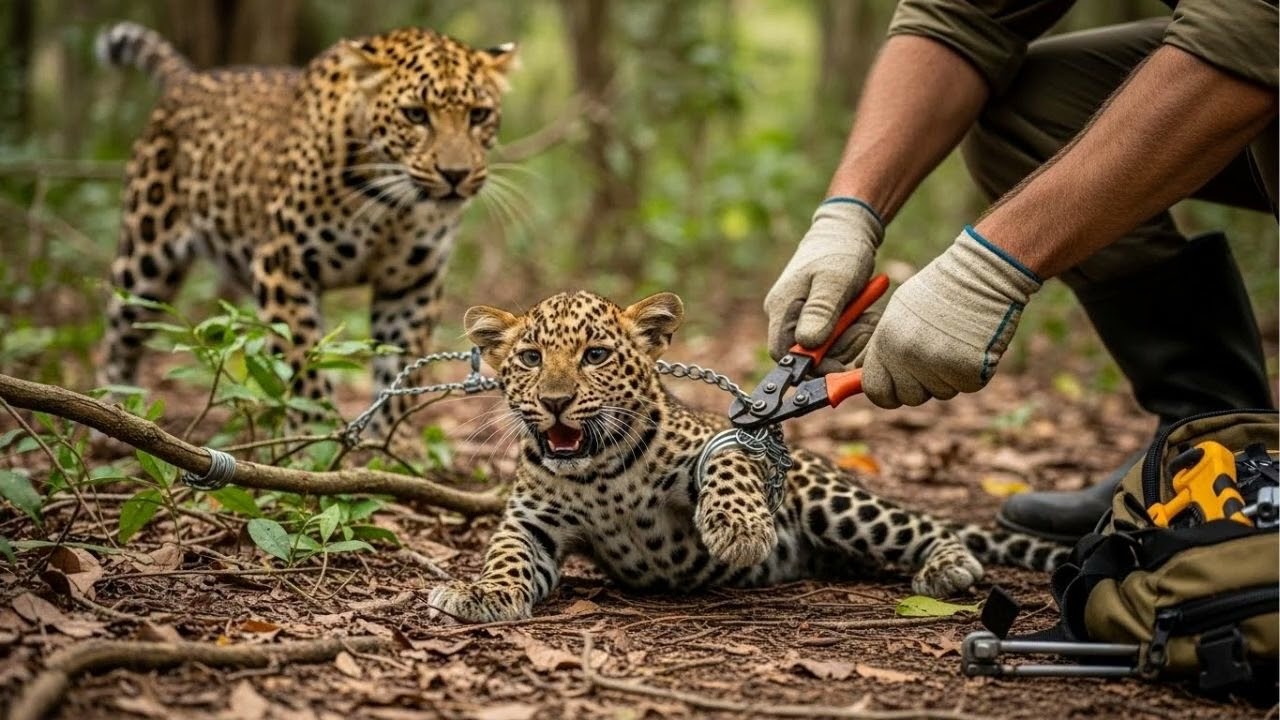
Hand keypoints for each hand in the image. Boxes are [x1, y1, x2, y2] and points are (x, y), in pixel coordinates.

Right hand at [765, 198, 882, 373]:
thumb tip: (808, 346)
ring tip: (868, 317)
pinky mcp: (816, 316)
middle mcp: (785, 315)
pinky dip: (852, 332)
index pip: (783, 355)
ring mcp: (800, 316)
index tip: (842, 359)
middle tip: (864, 327)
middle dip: (840, 349)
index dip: (811, 365)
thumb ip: (820, 312)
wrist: (847, 230)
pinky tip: (864, 315)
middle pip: (806, 356)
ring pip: (824, 349)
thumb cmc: (840, 251)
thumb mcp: (835, 280)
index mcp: (782, 307)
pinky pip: (833, 338)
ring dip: (850, 339)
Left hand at [858, 227, 1041, 407]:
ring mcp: (939, 366)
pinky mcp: (969, 372)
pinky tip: (972, 345)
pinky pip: (965, 386)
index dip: (887, 392)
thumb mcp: (898, 312)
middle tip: (933, 357)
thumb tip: (866, 374)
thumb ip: (881, 348)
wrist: (981, 275)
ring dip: (946, 376)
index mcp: (886, 342)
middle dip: (920, 384)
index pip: (876, 391)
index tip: (896, 387)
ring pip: (940, 393)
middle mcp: (909, 358)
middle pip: (909, 397)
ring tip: (954, 341)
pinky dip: (970, 372)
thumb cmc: (938, 291)